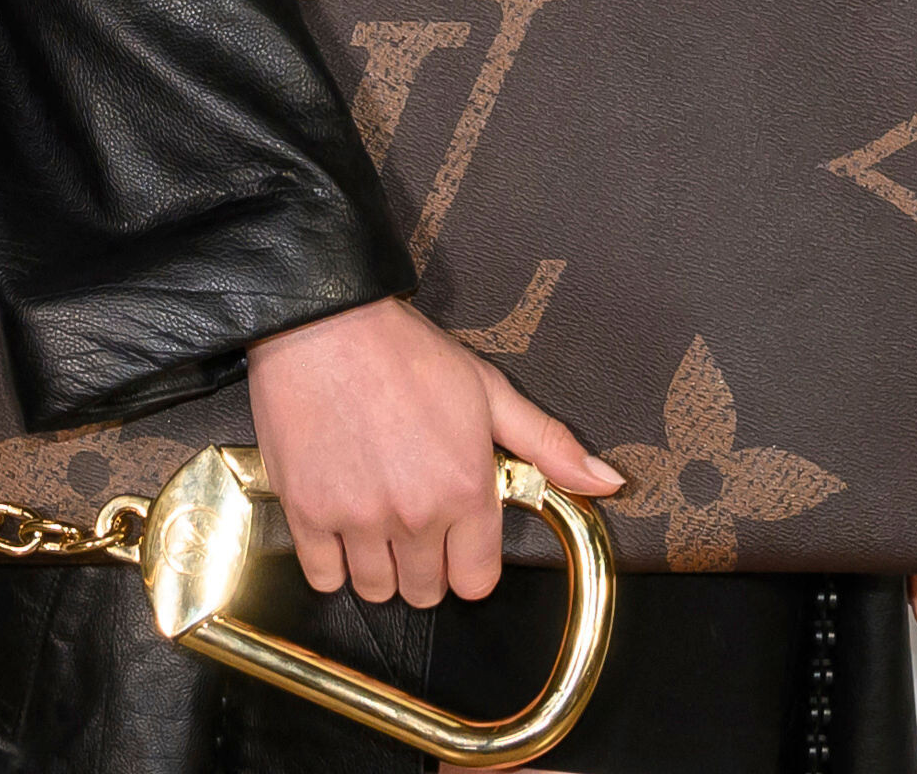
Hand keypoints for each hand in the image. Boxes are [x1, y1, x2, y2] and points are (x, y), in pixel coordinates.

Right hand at [247, 295, 622, 607]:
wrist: (325, 324)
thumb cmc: (405, 352)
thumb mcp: (488, 390)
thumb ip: (547, 443)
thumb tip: (607, 482)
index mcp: (466, 489)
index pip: (476, 582)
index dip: (469, 560)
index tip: (457, 535)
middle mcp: (416, 515)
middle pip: (425, 593)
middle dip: (424, 564)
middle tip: (415, 518)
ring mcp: (359, 519)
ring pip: (375, 590)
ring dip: (378, 566)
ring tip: (378, 518)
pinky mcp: (308, 514)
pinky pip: (324, 577)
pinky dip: (332, 560)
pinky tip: (341, 520)